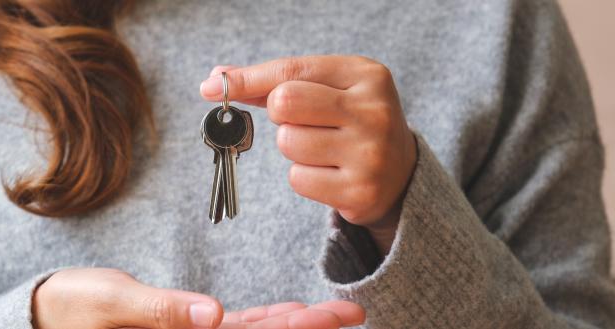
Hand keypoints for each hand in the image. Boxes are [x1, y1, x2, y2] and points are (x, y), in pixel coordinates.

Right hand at [33, 268, 363, 328]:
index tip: (331, 318)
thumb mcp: (109, 304)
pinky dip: (266, 320)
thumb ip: (159, 311)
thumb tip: (212, 315)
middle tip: (355, 313)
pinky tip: (294, 312)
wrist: (45, 314)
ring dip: (295, 325)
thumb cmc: (68, 310)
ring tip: (340, 312)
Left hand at [199, 56, 416, 253]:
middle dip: (279, 116)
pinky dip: (304, 176)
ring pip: (288, 144)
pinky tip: (330, 174)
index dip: (248, 79)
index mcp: (366, 75)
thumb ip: (275, 83)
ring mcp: (370, 153)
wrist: (402, 174)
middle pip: (285, 104)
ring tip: (323, 149)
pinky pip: (298, 179)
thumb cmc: (351, 122)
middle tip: (301, 122)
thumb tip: (214, 81)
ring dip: (293, 148)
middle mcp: (373, 111)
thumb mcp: (329, 89)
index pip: (292, 72)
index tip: (212, 86)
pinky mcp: (359, 191)